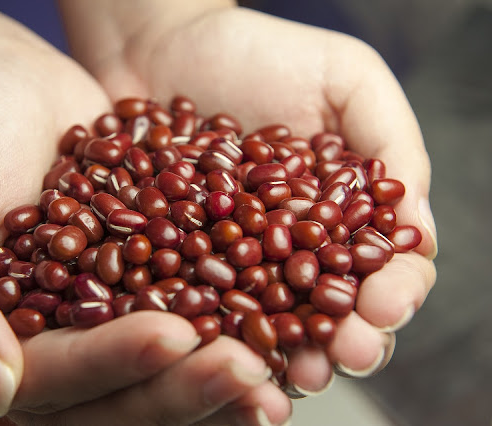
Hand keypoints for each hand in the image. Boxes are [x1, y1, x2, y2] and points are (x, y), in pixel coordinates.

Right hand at [0, 4, 240, 424]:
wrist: (3, 82)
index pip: (54, 382)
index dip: (112, 366)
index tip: (170, 336)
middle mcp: (56, 346)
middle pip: (119, 395)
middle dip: (182, 389)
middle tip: (246, 372)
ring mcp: (106, 318)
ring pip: (165, 371)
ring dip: (219, 378)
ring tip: (276, 376)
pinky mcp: (147, 282)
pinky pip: (193, 312)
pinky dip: (236, 322)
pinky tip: (282, 324)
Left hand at [64, 4, 437, 422]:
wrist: (160, 47)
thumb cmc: (257, 53)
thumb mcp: (345, 77)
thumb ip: (392, 142)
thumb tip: (416, 227)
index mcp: (343, 214)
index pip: (383, 267)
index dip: (393, 292)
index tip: (385, 305)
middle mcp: (294, 250)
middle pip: (330, 311)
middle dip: (345, 341)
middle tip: (346, 356)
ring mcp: (235, 264)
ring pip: (269, 326)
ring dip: (285, 357)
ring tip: (292, 376)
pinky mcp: (178, 266)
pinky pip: (198, 308)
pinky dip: (211, 336)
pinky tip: (219, 354)